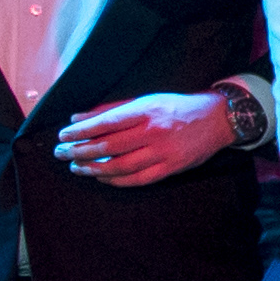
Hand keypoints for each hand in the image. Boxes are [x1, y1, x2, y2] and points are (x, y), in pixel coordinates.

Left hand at [55, 89, 237, 187]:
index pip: (106, 123)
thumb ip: (112, 109)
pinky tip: (102, 177)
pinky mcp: (172, 168)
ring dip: (94, 168)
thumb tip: (78, 118)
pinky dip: (116, 180)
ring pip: (121, 166)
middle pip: (109, 146)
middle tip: (62, 154)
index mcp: (146, 110)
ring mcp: (164, 152)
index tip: (63, 136)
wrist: (217, 119)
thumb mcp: (146, 100)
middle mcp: (154, 131)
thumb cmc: (177, 107)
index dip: (81, 131)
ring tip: (77, 167)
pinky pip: (138, 179)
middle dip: (80, 151)